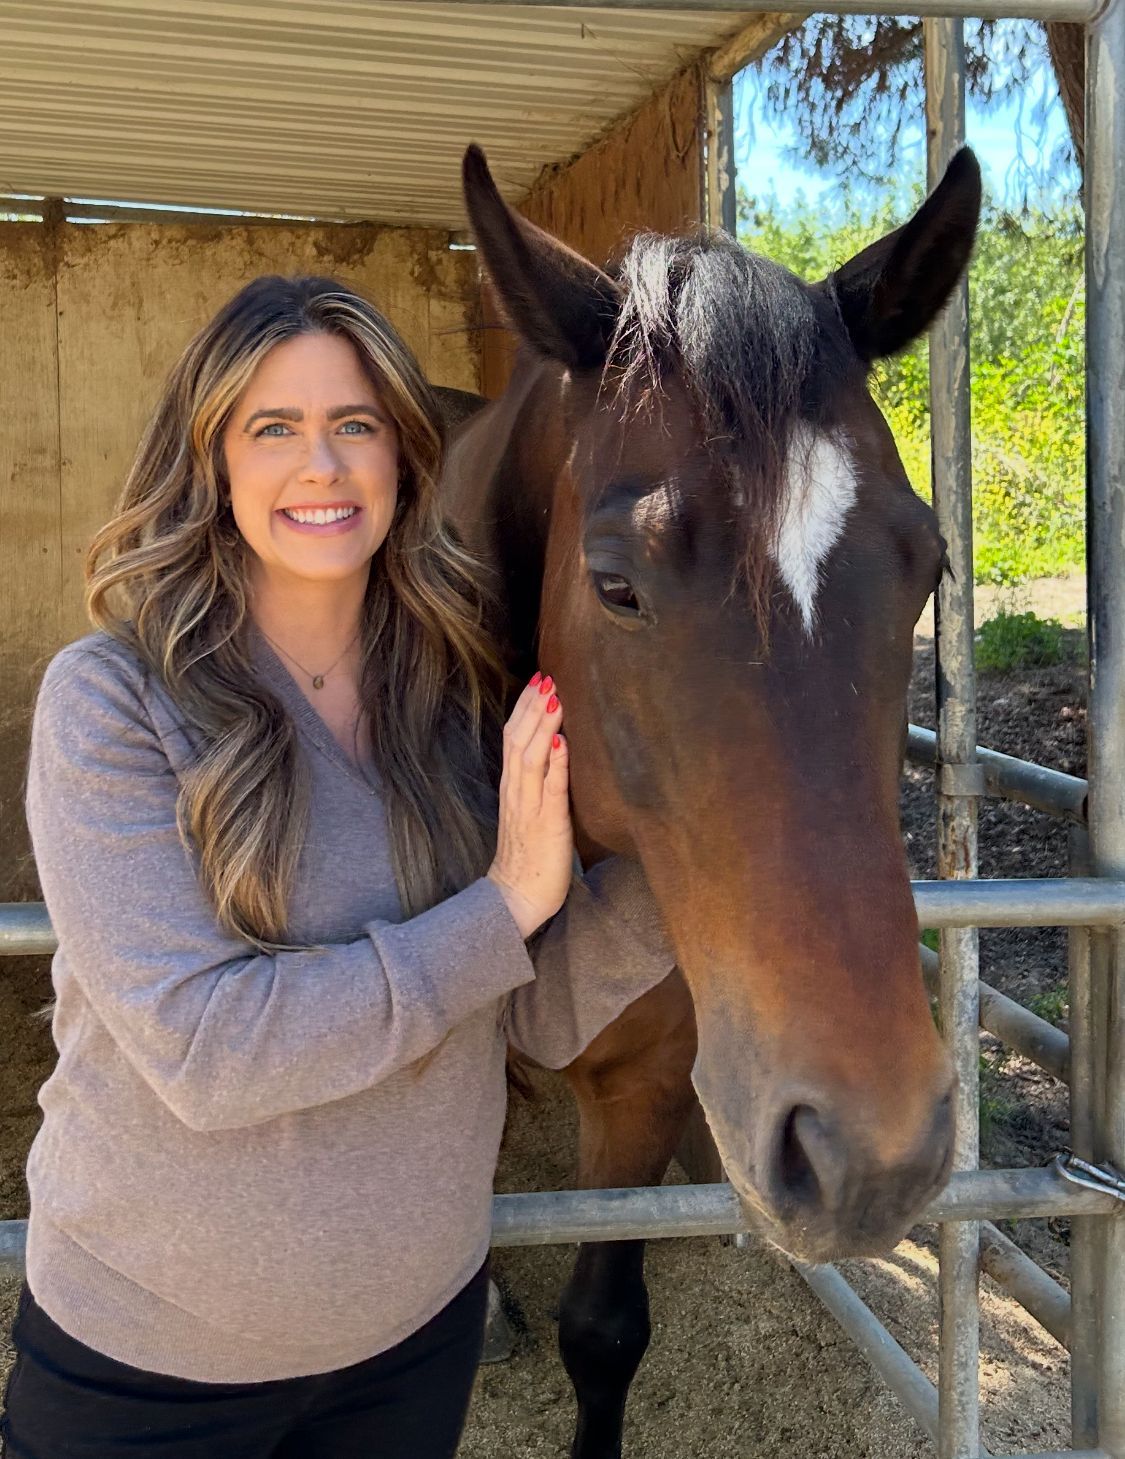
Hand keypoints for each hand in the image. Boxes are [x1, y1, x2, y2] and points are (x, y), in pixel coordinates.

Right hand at [487, 673, 572, 938]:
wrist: (514, 900)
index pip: (513, 738)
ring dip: (542, 725)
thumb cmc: (528, 857)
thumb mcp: (530, 812)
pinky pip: (549, 791)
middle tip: (548, 676)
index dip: (525, 707)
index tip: (540, 678)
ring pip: (529, 758)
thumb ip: (539, 783)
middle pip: (518, 740)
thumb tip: (556, 749)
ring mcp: (529, 808)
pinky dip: (556, 764)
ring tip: (555, 697)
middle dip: (532, 706)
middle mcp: (516, 793)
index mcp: (512, 788)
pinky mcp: (545, 827)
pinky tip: (563, 742)